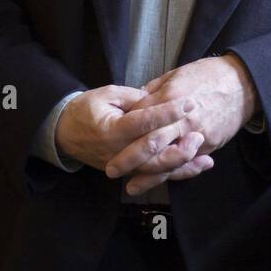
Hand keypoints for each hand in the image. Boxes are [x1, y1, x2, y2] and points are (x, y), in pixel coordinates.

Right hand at [55, 84, 207, 179]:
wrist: (65, 133)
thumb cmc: (87, 109)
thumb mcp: (107, 94)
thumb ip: (134, 96)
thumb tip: (160, 97)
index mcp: (111, 130)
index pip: (144, 122)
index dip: (168, 112)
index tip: (189, 102)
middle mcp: (118, 153)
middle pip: (153, 154)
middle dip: (179, 143)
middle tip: (199, 130)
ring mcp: (124, 166)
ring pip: (157, 170)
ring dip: (183, 163)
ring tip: (205, 154)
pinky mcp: (130, 172)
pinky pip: (156, 176)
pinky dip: (178, 173)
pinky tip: (198, 167)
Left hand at [109, 55, 256, 195]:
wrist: (243, 83)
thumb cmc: (209, 74)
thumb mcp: (177, 74)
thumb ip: (155, 90)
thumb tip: (137, 101)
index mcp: (171, 98)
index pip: (141, 117)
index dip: (124, 128)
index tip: (106, 137)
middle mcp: (182, 119)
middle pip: (151, 143)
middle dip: (130, 159)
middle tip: (111, 170)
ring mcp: (197, 134)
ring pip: (169, 159)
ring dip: (149, 175)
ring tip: (132, 186)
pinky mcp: (210, 143)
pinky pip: (188, 161)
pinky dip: (174, 172)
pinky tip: (162, 179)